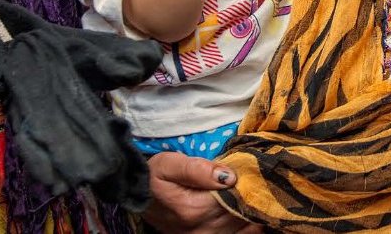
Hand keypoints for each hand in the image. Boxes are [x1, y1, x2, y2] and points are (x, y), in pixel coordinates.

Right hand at [142, 152, 263, 233]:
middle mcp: (203, 229)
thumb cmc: (154, 177)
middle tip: (252, 177)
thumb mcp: (168, 164)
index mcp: (195, 209)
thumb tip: (229, 176)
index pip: (235, 196)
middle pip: (242, 211)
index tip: (250, 168)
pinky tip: (247, 208)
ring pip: (244, 224)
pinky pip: (242, 233)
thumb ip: (197, 169)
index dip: (247, 182)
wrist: (138, 196)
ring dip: (250, 207)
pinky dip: (249, 222)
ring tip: (249, 190)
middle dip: (250, 194)